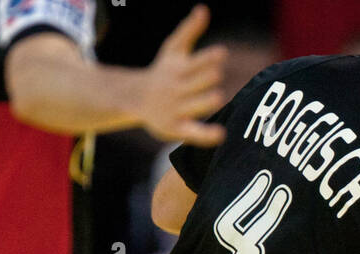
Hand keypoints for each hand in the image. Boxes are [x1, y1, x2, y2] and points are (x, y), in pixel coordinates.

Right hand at [137, 6, 227, 145]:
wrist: (137, 99)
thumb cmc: (164, 72)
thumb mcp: (173, 50)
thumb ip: (189, 30)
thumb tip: (204, 9)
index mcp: (177, 69)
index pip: (194, 63)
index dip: (207, 58)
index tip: (222, 53)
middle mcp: (176, 89)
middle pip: (193, 83)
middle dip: (204, 78)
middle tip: (217, 73)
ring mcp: (175, 109)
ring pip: (193, 106)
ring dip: (204, 101)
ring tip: (218, 96)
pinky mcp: (175, 128)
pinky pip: (192, 132)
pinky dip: (205, 135)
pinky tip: (220, 134)